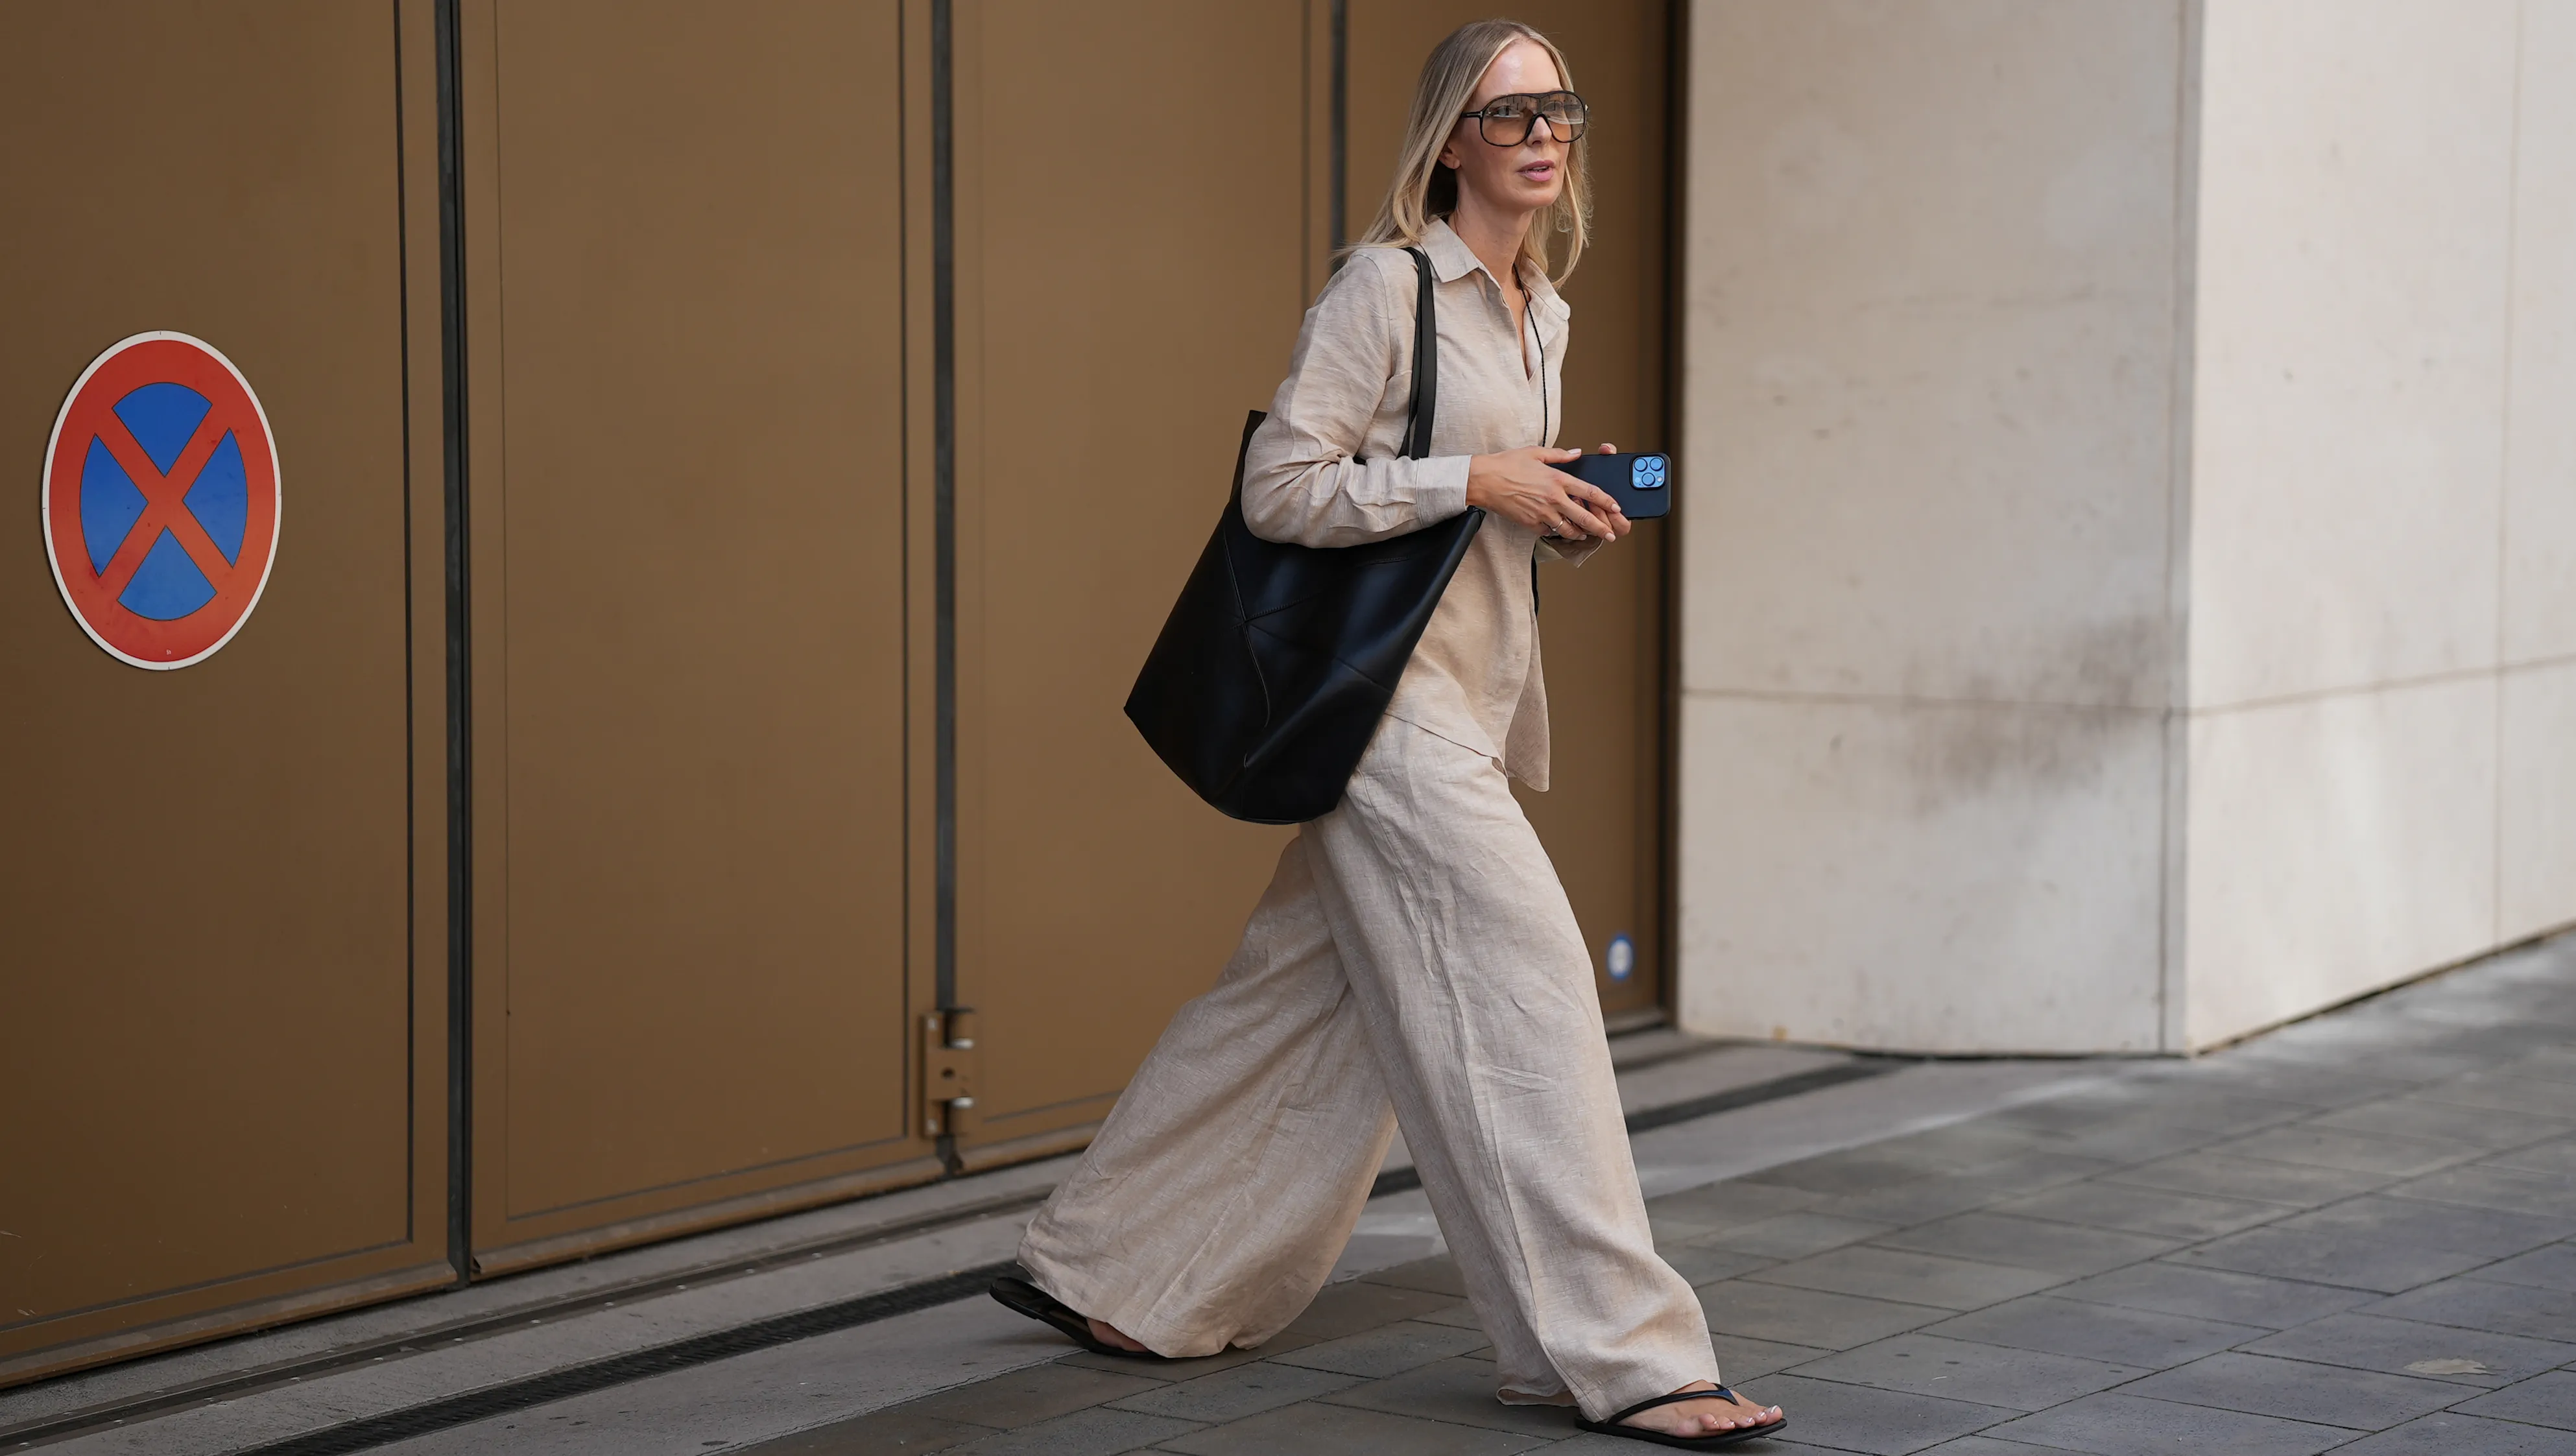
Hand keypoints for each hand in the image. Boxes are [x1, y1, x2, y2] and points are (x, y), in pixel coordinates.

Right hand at [1464, 443, 1630, 541]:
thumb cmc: (1507, 464)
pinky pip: (1549, 532)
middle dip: (1601, 528)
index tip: (1616, 508)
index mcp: (1558, 479)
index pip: (1590, 492)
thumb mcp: (1535, 453)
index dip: (1606, 501)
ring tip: (1586, 534)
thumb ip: (1559, 455)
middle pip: (1585, 517)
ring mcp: (1542, 513)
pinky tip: (1559, 530)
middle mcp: (1554, 498)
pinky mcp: (1531, 523)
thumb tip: (1576, 453)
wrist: (1484, 481)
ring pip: (1568, 529)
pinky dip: (1556, 532)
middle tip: (1610, 535)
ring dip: (1579, 533)